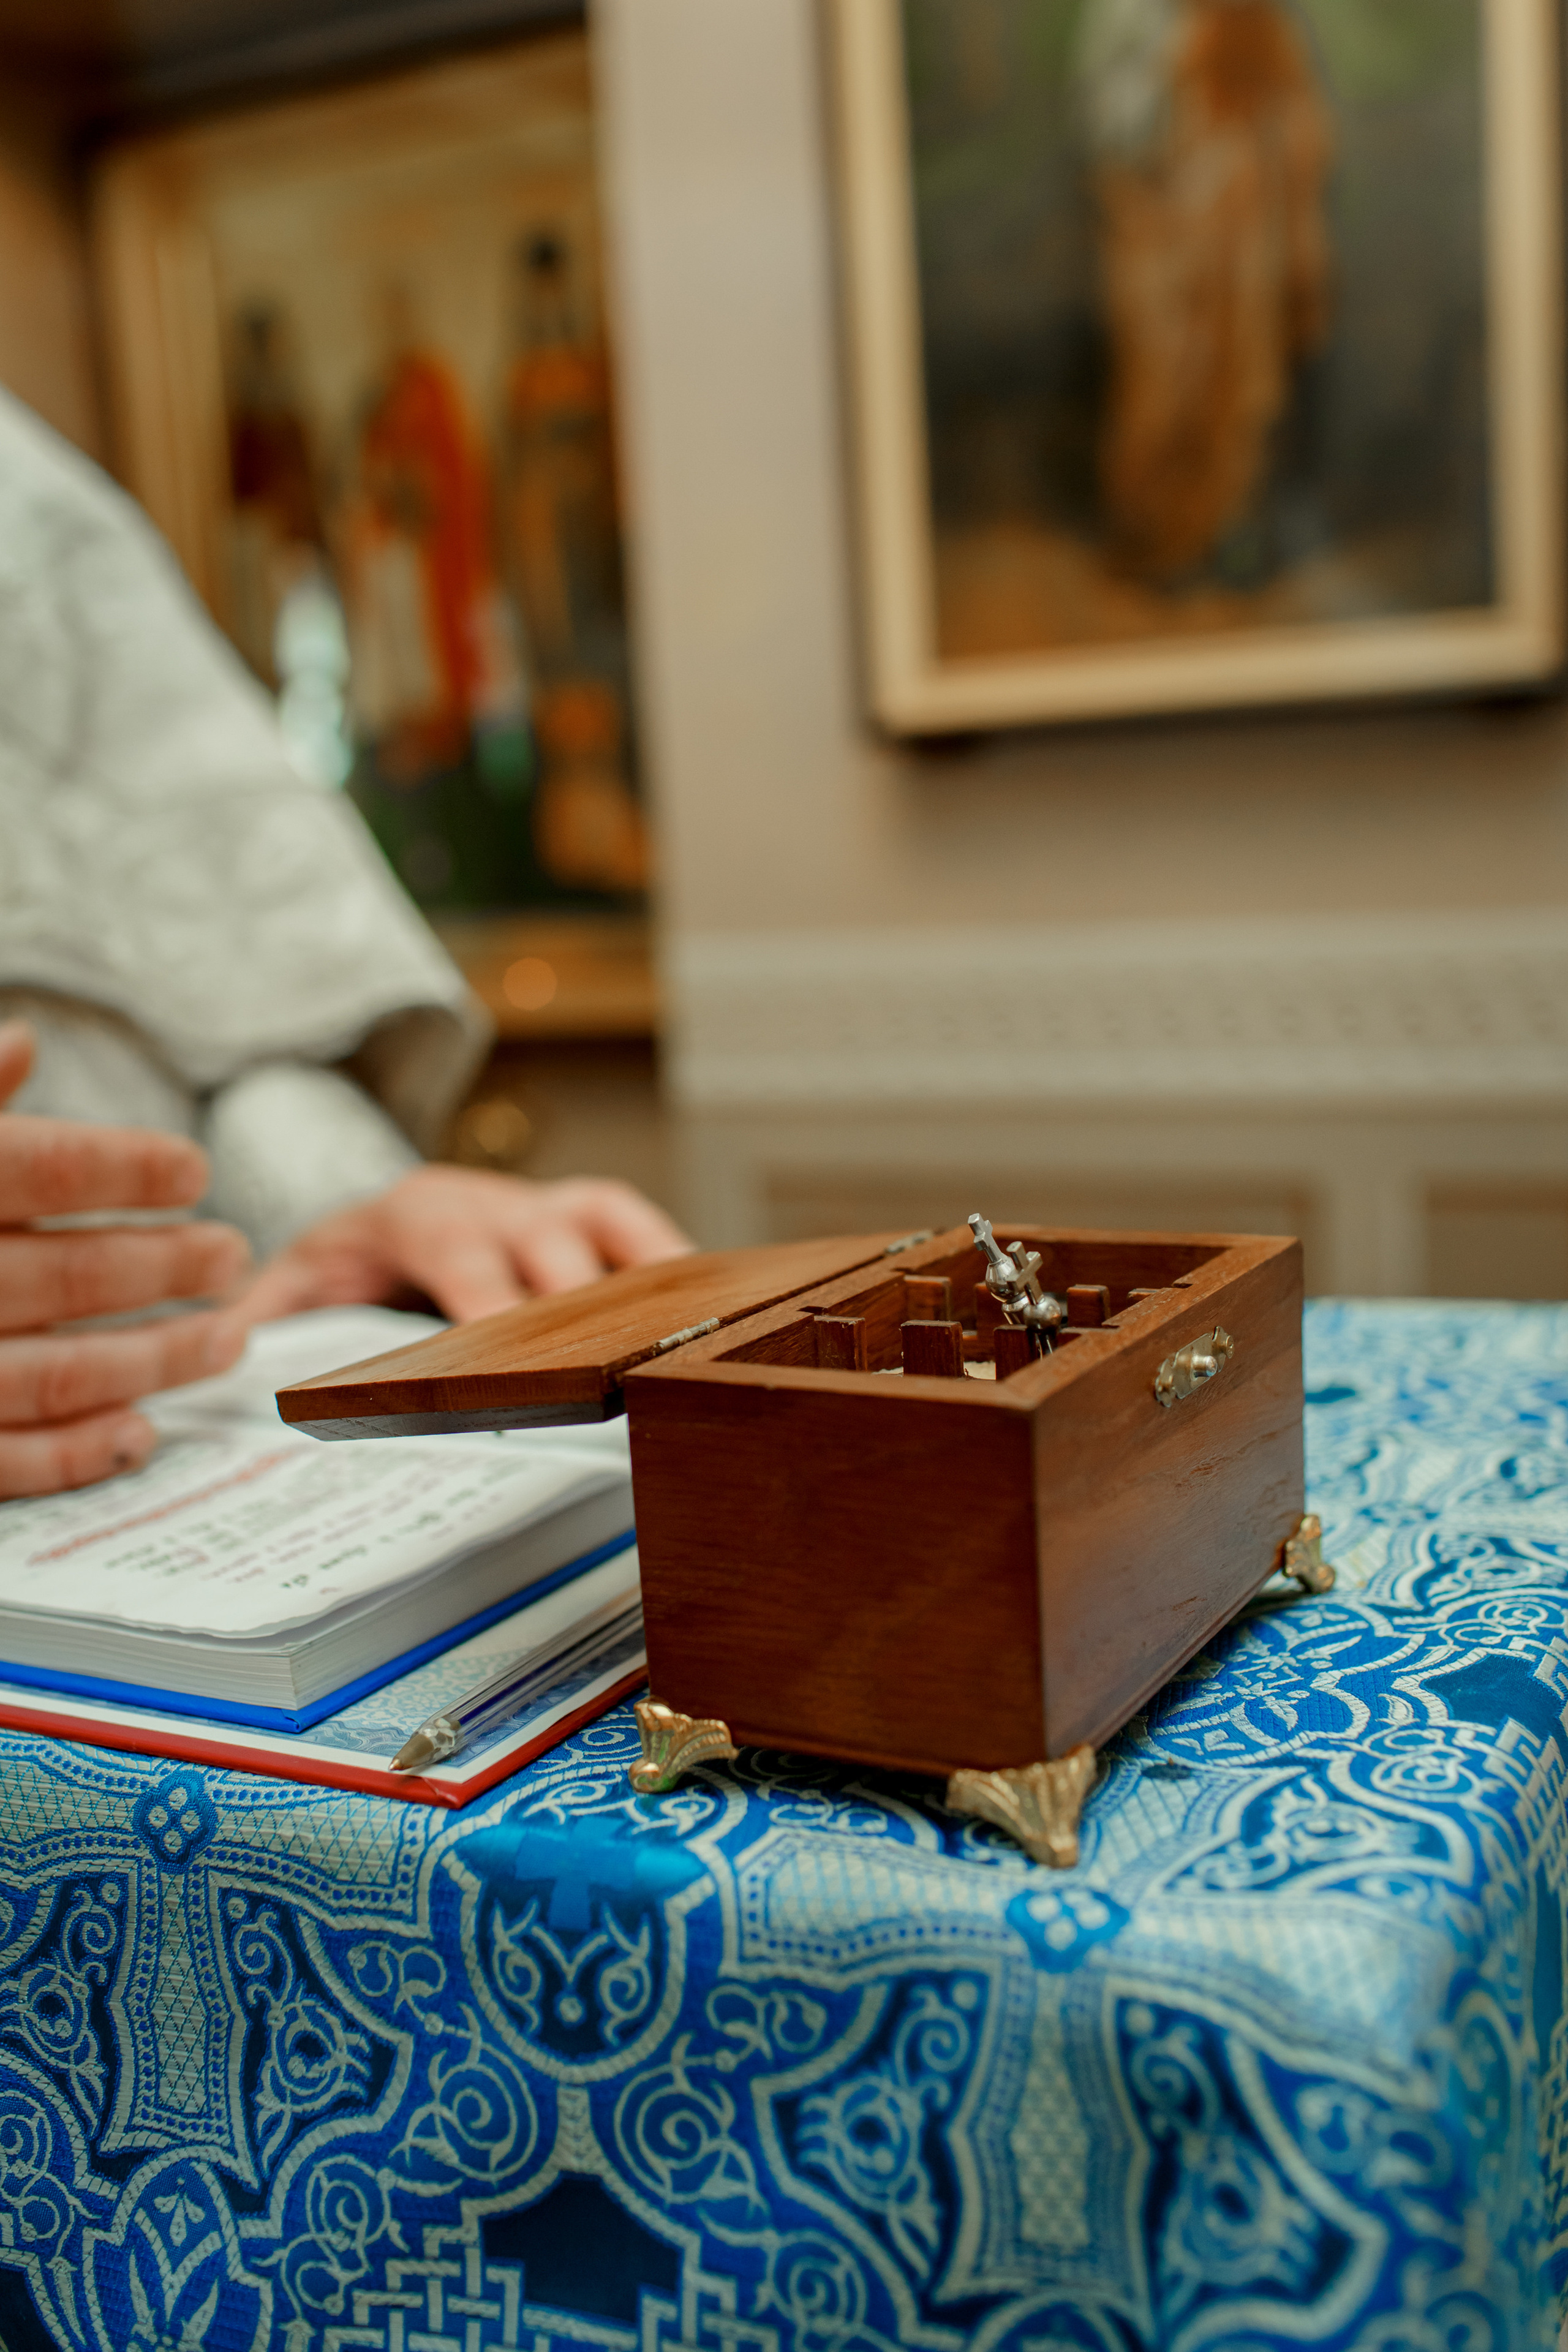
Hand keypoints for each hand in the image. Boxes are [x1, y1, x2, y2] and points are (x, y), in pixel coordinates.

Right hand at [0, 1023, 250, 1497]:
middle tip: (232, 1253)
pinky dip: (78, 1453)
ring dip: (157, 1359)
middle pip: (70, 1274)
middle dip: (167, 1265)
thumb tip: (23, 1043)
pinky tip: (140, 1433)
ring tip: (226, 1338)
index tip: (193, 1168)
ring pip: (60, 1372)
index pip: (40, 1169)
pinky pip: (6, 1460)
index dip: (126, 1168)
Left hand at [235, 1163, 694, 1324]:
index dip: (485, 1301)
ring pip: (611, 1228)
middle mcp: (499, 1203)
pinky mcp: (597, 1215)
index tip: (501, 1350)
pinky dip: (680, 1263)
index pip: (459, 1256)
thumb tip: (217, 1347)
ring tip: (684, 1336)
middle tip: (607, 1364)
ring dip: (647, 1278)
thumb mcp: (299, 1278)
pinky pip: (645, 1230)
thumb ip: (265, 1315)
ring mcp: (552, 1205)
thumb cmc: (357, 1252)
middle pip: (547, 1249)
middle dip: (577, 1303)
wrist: (398, 1202)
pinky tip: (713, 1311)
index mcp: (425, 1215)